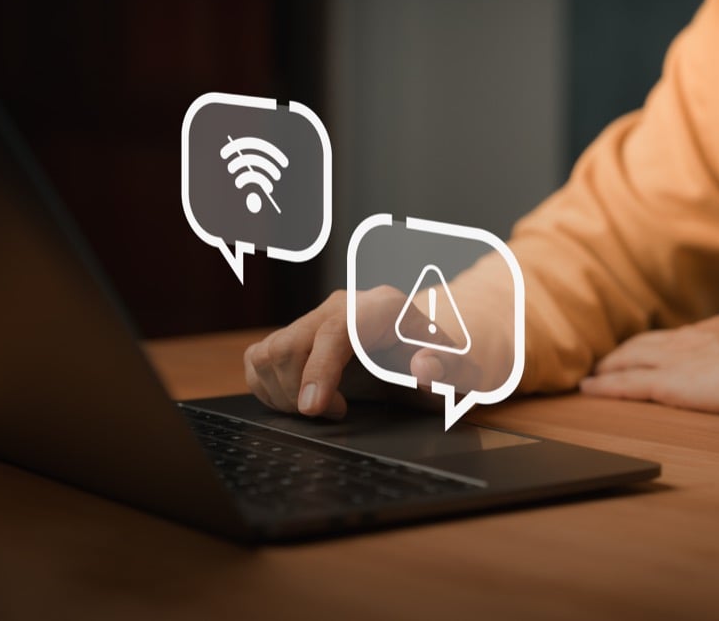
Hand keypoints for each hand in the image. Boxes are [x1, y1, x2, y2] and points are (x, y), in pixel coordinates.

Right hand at [243, 286, 469, 418]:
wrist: (428, 351)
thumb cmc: (442, 363)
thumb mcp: (459, 370)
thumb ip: (450, 369)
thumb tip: (424, 368)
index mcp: (382, 308)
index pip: (335, 331)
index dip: (318, 370)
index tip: (313, 409)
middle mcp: (342, 306)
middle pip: (292, 344)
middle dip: (303, 391)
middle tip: (337, 411)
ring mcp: (314, 319)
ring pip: (269, 353)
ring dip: (286, 393)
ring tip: (324, 407)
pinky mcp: (295, 336)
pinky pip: (259, 359)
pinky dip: (269, 388)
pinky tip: (300, 401)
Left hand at [579, 314, 718, 414]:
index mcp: (715, 331)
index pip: (676, 337)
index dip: (656, 344)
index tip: (645, 349)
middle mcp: (689, 340)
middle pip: (645, 343)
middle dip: (624, 352)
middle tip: (606, 360)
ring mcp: (676, 360)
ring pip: (629, 360)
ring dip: (608, 367)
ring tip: (592, 374)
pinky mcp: (668, 383)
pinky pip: (627, 384)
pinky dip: (605, 386)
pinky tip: (588, 389)